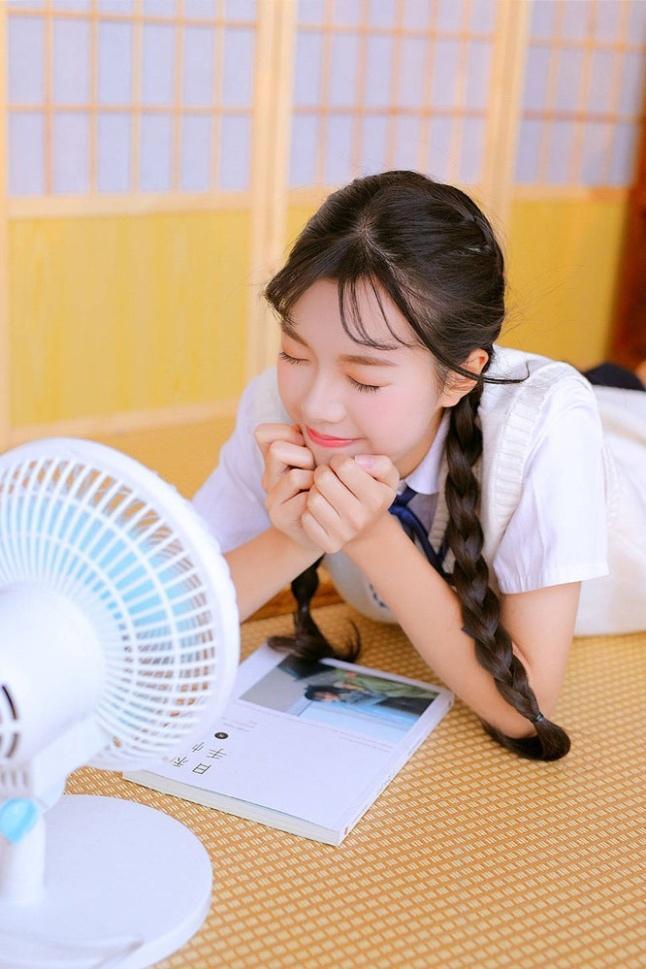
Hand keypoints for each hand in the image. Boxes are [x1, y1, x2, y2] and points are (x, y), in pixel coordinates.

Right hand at [254, 422, 322, 551]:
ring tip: (321, 488)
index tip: (304, 445)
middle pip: (277, 450)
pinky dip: (319, 499)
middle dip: (304, 456)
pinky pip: (305, 500)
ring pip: (295, 476)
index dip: (287, 433)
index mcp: (273, 460)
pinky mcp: (280, 518)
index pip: (262, 433)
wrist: (324, 528)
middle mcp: (267, 478)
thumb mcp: (319, 457)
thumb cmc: (327, 486)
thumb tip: (309, 423)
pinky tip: (323, 504)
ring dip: (315, 480)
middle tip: (315, 471)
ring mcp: (271, 500)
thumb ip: (311, 440)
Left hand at [301, 453, 399, 554]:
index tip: (341, 467)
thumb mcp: (387, 476)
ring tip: (323, 492)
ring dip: (314, 491)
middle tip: (328, 477)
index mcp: (375, 498)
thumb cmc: (373, 494)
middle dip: (323, 473)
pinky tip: (320, 508)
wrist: (367, 530)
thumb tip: (359, 461)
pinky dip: (309, 510)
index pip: (343, 466)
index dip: (339, 461)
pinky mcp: (329, 544)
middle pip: (323, 479)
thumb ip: (381, 463)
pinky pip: (306, 518)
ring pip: (312, 499)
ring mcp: (344, 534)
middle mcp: (360, 518)